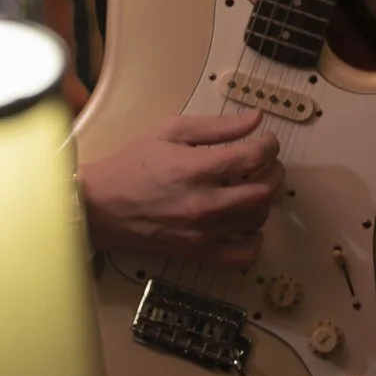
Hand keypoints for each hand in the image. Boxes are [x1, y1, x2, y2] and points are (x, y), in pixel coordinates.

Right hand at [80, 109, 283, 267]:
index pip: (253, 157)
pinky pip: (243, 256)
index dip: (270, 145)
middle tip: (267, 162)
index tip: (268, 139)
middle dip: (275, 172)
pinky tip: (246, 223)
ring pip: (258, 220)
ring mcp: (203, 233)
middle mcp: (204, 204)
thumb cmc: (133, 163)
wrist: (101, 206)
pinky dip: (255, 240)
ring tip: (255, 186)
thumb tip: (255, 119)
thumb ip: (216, 126)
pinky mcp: (198, 253)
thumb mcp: (170, 131)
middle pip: (263, 191)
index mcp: (196, 169)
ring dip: (265, 201)